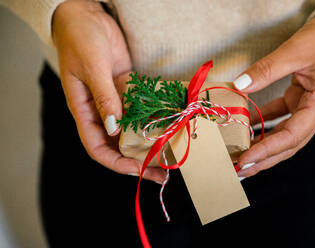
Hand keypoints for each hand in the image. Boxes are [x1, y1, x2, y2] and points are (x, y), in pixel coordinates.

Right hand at [52, 0, 165, 182]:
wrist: (87, 14)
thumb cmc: (80, 38)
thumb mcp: (92, 67)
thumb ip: (104, 97)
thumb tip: (114, 128)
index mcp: (84, 110)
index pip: (97, 147)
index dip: (116, 163)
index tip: (139, 169)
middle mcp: (101, 111)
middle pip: (118, 144)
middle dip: (138, 159)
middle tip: (162, 171)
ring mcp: (116, 100)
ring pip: (133, 129)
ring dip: (149, 142)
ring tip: (171, 152)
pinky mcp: (127, 89)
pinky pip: (141, 109)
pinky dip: (153, 118)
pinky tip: (169, 125)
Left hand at [235, 6, 314, 178]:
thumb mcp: (296, 50)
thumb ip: (267, 70)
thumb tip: (240, 86)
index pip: (291, 136)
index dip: (267, 150)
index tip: (245, 159)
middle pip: (288, 144)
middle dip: (264, 160)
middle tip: (239, 169)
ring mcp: (308, 108)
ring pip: (284, 135)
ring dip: (263, 147)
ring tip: (241, 157)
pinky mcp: (300, 101)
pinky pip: (281, 118)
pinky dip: (264, 124)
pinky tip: (247, 129)